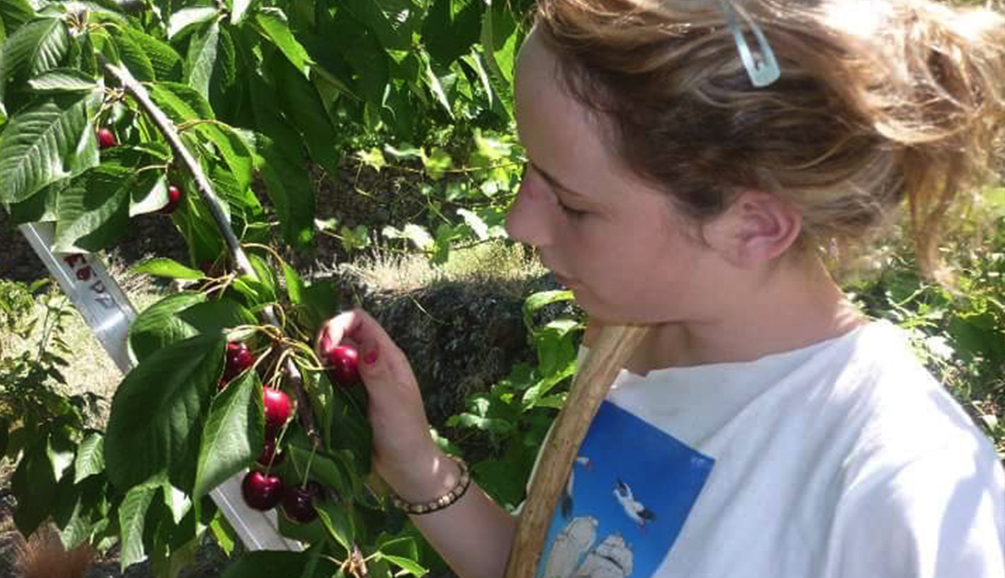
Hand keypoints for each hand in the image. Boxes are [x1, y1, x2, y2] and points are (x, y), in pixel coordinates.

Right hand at [315, 309, 451, 498]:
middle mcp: (373, 363)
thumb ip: (377, 374)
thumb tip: (366, 345)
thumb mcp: (392, 403)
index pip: (360, 322)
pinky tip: (314, 394)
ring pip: (334, 359)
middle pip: (343, 336)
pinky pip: (331, 382)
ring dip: (320, 364)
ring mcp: (361, 382)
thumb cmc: (405, 434)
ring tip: (313, 380)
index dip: (339, 325)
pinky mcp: (350, 399)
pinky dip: (319, 383)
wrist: (406, 468)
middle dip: (324, 343)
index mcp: (388, 357)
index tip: (325, 349)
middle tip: (315, 364)